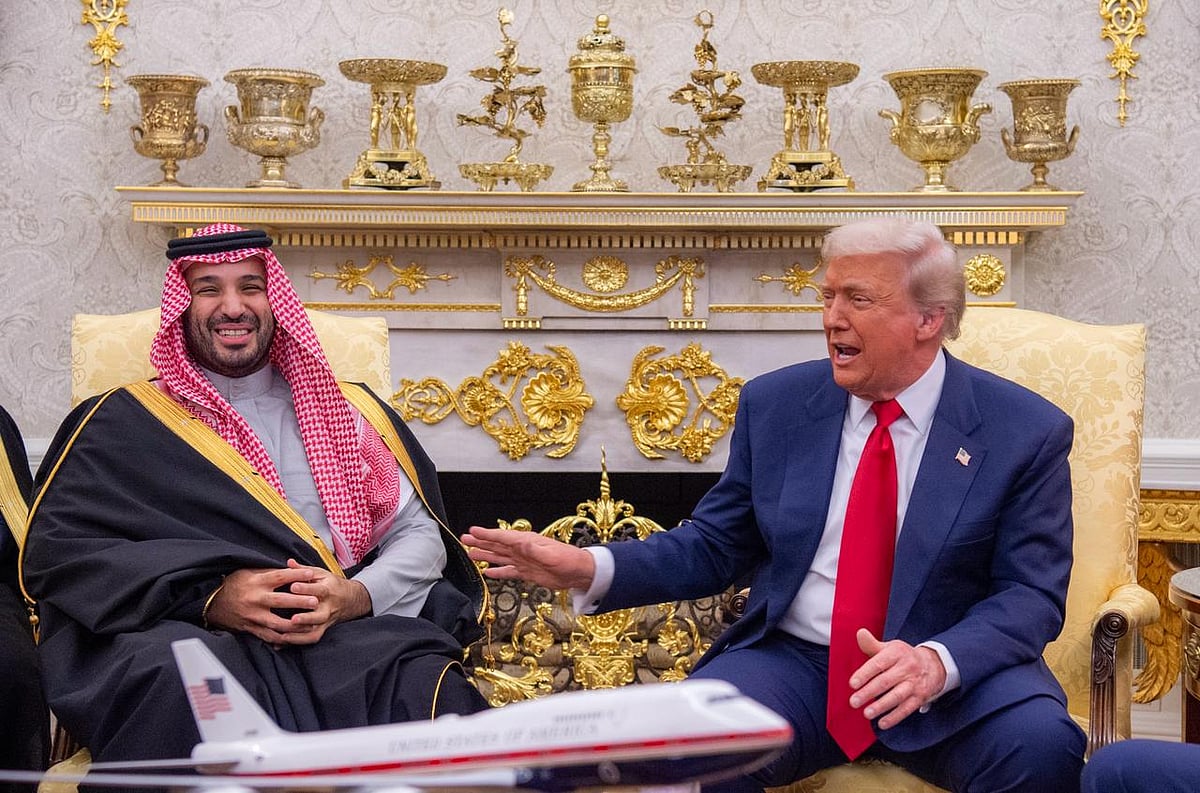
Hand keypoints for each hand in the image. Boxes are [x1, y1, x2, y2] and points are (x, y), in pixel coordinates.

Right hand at [204, 561, 371, 646]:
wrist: (211, 602)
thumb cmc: (234, 583)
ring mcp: (253, 616)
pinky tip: (294, 637)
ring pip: (278, 623)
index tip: (312, 574)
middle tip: (316, 601)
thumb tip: (291, 566)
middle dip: (301, 601)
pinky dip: (282, 639)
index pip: (281, 577)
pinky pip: (269, 636)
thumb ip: (270, 571)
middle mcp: (255, 599)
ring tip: (310, 623)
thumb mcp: (249, 571)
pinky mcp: (250, 628)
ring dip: (295, 624)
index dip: (297, 576)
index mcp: (257, 582)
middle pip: (282, 601)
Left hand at [276, 559, 372, 644]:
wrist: (349, 599)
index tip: (293, 587)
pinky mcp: (322, 629)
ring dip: (299, 633)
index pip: (319, 590)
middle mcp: (328, 607)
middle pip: (319, 615)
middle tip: (293, 618)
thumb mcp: (320, 573)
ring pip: (315, 629)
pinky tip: (283, 640)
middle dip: (306, 617)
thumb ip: (303, 569)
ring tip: (284, 634)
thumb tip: (288, 562)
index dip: (306, 589)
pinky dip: (298, 641)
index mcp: (328, 590)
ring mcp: (325, 620)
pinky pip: (311, 638)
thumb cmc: (330, 584)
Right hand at [461, 526, 594, 589]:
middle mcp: (522, 550)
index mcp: (526, 542)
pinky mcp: (527, 572)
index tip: (472, 531)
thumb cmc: (569, 561)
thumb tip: (520, 542)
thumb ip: (534, 550)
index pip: (502, 537)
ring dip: (485, 555)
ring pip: (499, 556)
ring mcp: (523, 561)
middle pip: (497, 545)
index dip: (486, 535)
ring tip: (470, 553)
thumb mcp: (551, 555)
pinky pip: (508, 571)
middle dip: (480, 542)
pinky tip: (488, 572)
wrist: (579, 573)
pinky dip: (497, 571)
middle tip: (464, 539)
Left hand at [847, 629, 946, 729]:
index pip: (878, 663)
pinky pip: (907, 709)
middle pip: (886, 681)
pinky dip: (894, 717)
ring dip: (881, 706)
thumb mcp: (889, 648)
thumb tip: (860, 633)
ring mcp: (914, 683)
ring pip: (897, 696)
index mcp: (896, 653)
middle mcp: (907, 667)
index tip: (852, 684)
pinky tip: (882, 723)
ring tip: (867, 713)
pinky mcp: (920, 697)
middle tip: (854, 702)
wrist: (933, 664)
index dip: (864, 674)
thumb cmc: (903, 657)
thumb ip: (871, 644)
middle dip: (868, 692)